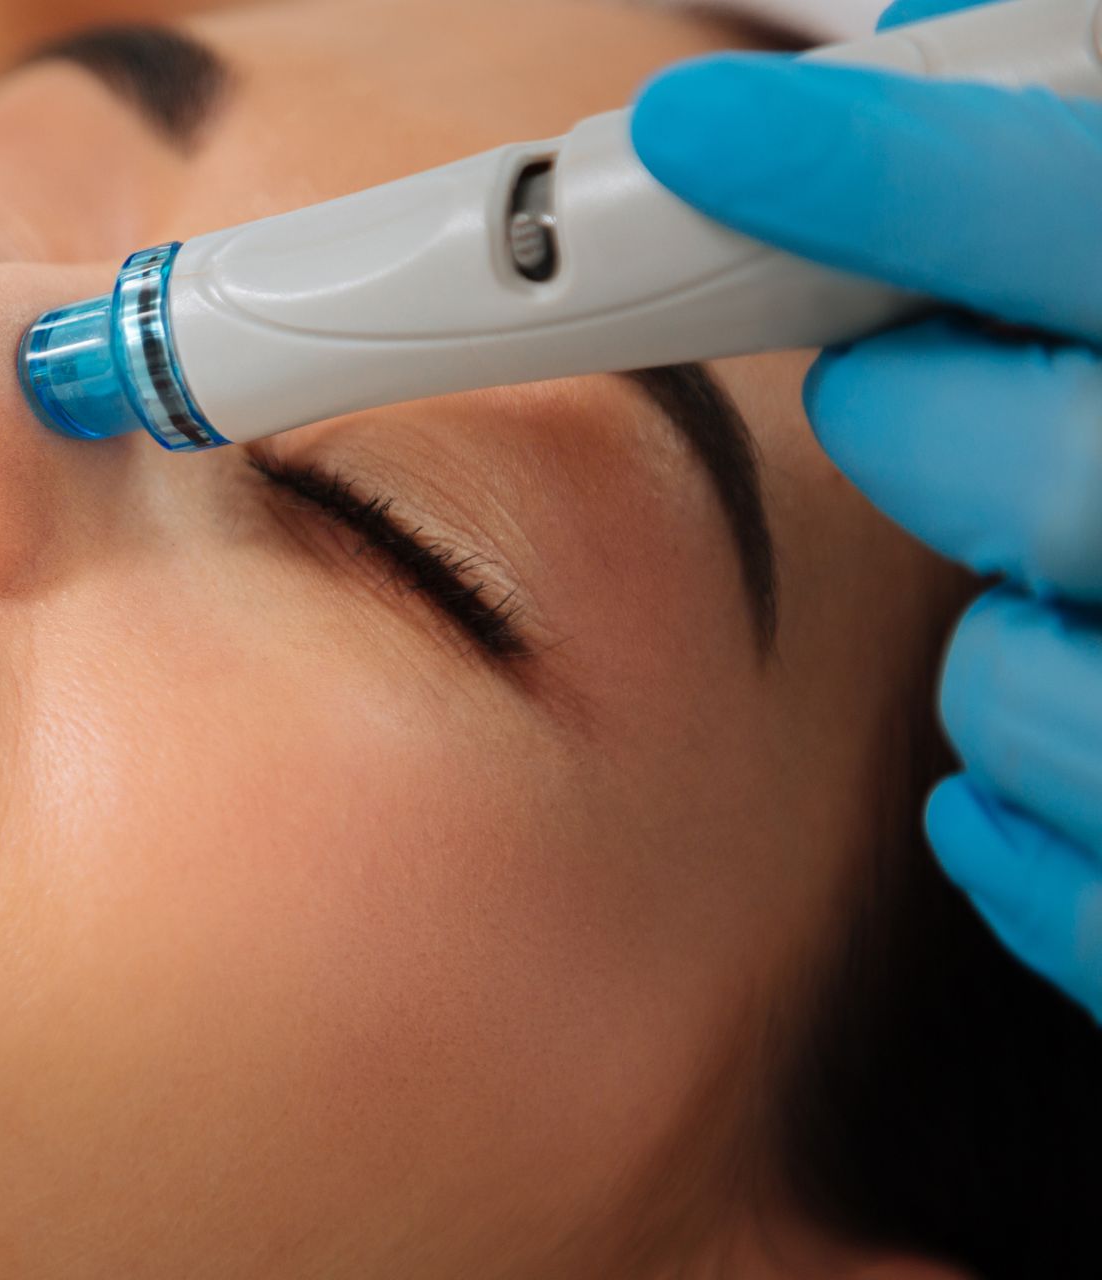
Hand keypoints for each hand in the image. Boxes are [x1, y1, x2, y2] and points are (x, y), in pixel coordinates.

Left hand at [630, 0, 1101, 1018]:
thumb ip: (1086, 162)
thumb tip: (936, 48)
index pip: (1081, 218)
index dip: (892, 172)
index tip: (710, 138)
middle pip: (1037, 476)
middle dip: (917, 414)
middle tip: (898, 376)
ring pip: (1011, 681)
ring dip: (994, 627)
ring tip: (1076, 587)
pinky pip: (1033, 853)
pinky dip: (1011, 794)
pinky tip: (1077, 723)